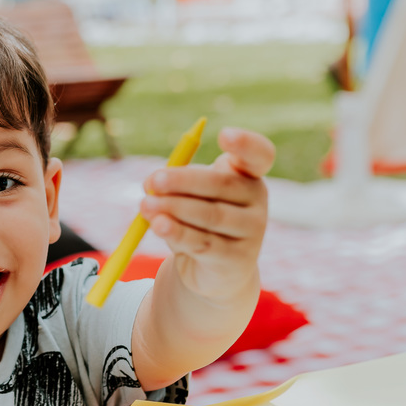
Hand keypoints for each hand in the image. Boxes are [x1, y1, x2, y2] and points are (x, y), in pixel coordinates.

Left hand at [139, 127, 274, 301]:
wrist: (214, 271)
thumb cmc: (200, 221)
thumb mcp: (190, 197)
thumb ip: (175, 187)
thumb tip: (151, 184)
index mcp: (248, 175)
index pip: (259, 154)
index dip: (245, 143)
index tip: (223, 135)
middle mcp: (257, 200)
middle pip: (223, 185)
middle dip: (184, 181)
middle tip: (154, 181)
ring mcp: (252, 231)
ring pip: (210, 215)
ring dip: (174, 208)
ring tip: (145, 205)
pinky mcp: (238, 259)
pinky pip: (203, 243)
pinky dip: (178, 233)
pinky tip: (158, 226)